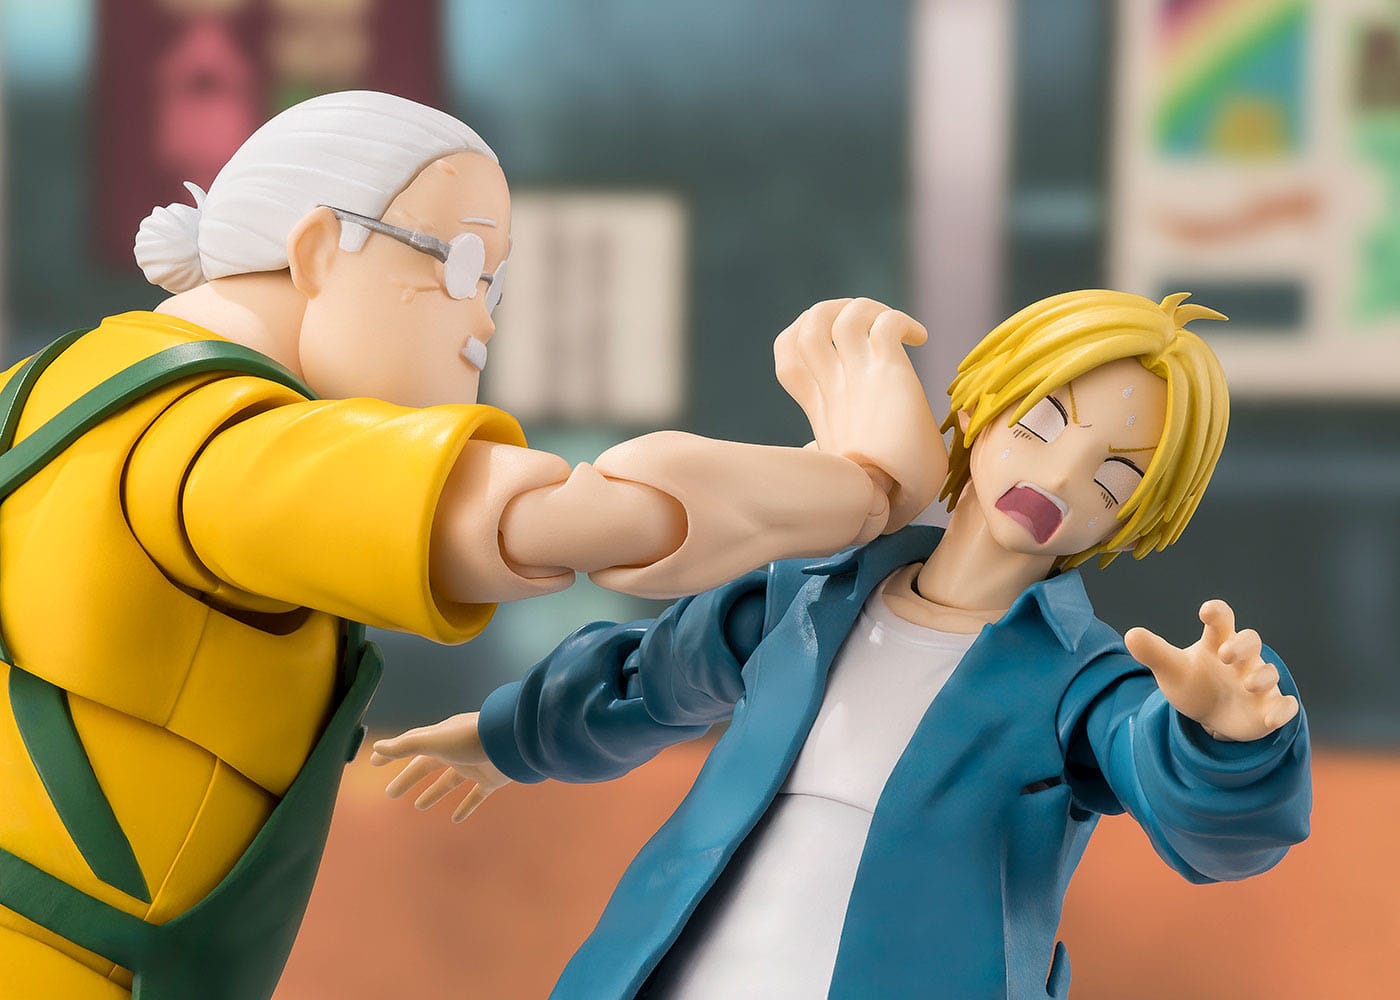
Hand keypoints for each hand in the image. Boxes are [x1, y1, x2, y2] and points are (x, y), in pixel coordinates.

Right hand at [369, 713, 511, 822]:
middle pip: (427, 766)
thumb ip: (405, 746)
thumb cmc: (471, 737)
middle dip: (409, 778)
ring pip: (450, 781)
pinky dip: (465, 806)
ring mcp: (475, 764)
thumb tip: (375, 748)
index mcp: (441, 738)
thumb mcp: (434, 741)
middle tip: (391, 793)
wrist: (513, 740)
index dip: (392, 753)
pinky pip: (476, 795)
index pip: (410, 746)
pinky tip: (456, 819)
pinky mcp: (492, 779)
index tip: (374, 762)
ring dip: (434, 793)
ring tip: (420, 806)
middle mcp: (456, 750)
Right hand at [774, 298, 945, 529]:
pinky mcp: (887, 373)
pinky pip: (884, 324)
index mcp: (819, 407)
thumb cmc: (873, 494)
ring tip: (892, 324)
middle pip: (806, 326)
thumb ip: (833, 453)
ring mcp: (857, 377)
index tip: (834, 344)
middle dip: (831, 310)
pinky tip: (920, 337)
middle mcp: (832, 386)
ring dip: (867, 307)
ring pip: (842, 315)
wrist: (885, 502)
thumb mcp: (847, 468)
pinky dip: (900, 318)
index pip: (788, 357)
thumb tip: (820, 454)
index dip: (799, 337)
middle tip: (864, 322)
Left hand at [1125, 600, 1299, 742]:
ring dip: (1262, 677)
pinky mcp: (1269, 707)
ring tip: (1246, 685)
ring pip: (1269, 672)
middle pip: (1250, 641)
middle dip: (1242, 645)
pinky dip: (1282, 710)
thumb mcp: (1171, 669)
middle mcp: (1242, 659)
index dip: (1217, 613)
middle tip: (1226, 654)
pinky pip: (1285, 705)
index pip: (1221, 620)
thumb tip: (1130, 634)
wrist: (1210, 716)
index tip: (1206, 611)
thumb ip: (1154, 651)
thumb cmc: (1192, 684)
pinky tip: (1270, 719)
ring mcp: (1258, 683)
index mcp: (1217, 643)